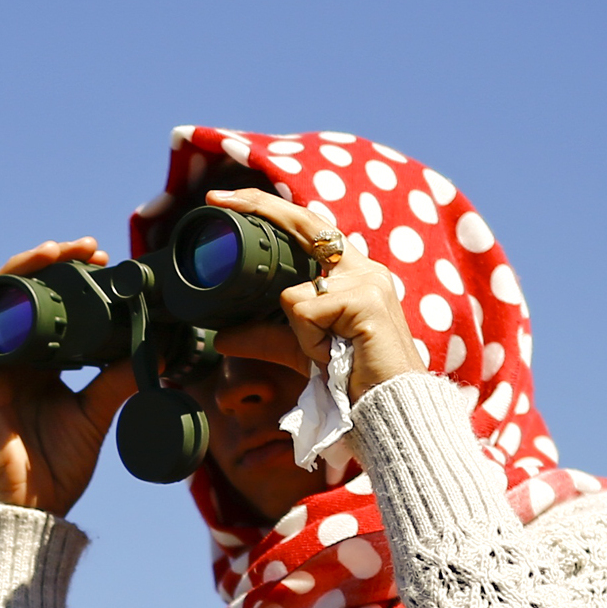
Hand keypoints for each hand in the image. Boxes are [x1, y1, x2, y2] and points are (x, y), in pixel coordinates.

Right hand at [0, 239, 139, 520]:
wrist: (37, 505)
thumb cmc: (61, 466)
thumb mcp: (98, 410)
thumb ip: (119, 376)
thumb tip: (157, 345)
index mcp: (45, 364)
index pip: (55, 305)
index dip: (74, 277)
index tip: (103, 259)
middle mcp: (19, 359)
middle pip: (29, 294)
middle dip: (55, 263)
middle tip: (88, 247)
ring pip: (2, 303)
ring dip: (22, 270)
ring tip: (51, 249)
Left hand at [205, 186, 423, 401]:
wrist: (388, 408)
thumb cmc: (352, 378)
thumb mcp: (301, 350)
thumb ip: (264, 337)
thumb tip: (221, 337)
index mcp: (350, 273)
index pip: (307, 227)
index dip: (269, 209)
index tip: (227, 200)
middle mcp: (361, 269)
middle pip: (303, 224)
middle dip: (258, 207)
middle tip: (218, 199)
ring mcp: (366, 281)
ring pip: (293, 293)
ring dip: (300, 334)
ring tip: (329, 354)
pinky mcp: (365, 300)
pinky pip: (305, 313)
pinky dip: (309, 342)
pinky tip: (335, 355)